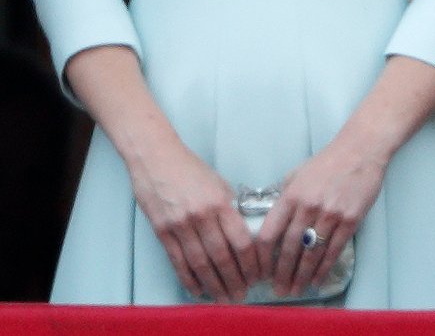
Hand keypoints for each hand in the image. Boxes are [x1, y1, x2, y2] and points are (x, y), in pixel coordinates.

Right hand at [128, 139, 258, 302]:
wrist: (156, 158)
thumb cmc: (189, 168)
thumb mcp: (218, 182)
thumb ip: (229, 207)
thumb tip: (241, 232)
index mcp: (220, 201)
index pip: (240, 240)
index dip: (251, 262)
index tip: (257, 274)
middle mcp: (201, 215)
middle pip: (222, 256)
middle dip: (234, 280)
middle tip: (241, 295)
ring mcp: (180, 225)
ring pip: (200, 263)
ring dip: (214, 284)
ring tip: (224, 297)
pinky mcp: (162, 231)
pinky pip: (178, 262)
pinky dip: (189, 278)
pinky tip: (198, 289)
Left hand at [255, 140, 386, 297]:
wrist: (360, 150)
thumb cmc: (327, 162)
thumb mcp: (297, 174)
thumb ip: (284, 197)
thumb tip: (272, 220)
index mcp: (291, 195)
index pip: (270, 233)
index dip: (263, 257)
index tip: (261, 271)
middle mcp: (308, 206)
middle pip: (290, 248)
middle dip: (282, 274)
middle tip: (279, 290)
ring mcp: (330, 214)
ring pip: (312, 253)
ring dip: (302, 276)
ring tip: (296, 290)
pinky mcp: (350, 220)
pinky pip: (334, 250)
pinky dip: (324, 268)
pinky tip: (317, 280)